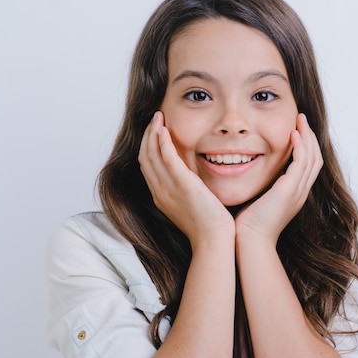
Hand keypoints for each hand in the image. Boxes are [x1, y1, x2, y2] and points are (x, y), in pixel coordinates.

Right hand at [138, 112, 234, 247]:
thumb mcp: (191, 205)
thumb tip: (191, 180)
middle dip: (147, 135)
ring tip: (158, 117)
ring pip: (151, 155)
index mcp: (161, 196)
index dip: (148, 146)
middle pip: (144, 157)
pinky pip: (166, 159)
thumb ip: (186, 191)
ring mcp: (168, 189)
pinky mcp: (182, 185)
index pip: (147, 166)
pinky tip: (163, 129)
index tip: (155, 131)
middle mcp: (159, 191)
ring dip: (153, 133)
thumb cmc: (209, 226)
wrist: (213, 240)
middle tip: (154, 118)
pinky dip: (162, 142)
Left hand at [235, 114, 322, 244]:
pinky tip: (293, 134)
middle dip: (310, 137)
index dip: (305, 145)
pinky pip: (301, 163)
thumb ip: (259, 185)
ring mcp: (297, 192)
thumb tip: (247, 171)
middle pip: (315, 158)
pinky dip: (300, 147)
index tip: (297, 129)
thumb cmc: (247, 225)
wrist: (250, 241)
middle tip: (301, 118)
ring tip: (300, 120)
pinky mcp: (289, 190)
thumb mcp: (257, 200)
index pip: (308, 165)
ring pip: (312, 158)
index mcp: (294, 195)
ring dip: (307, 136)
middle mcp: (300, 192)